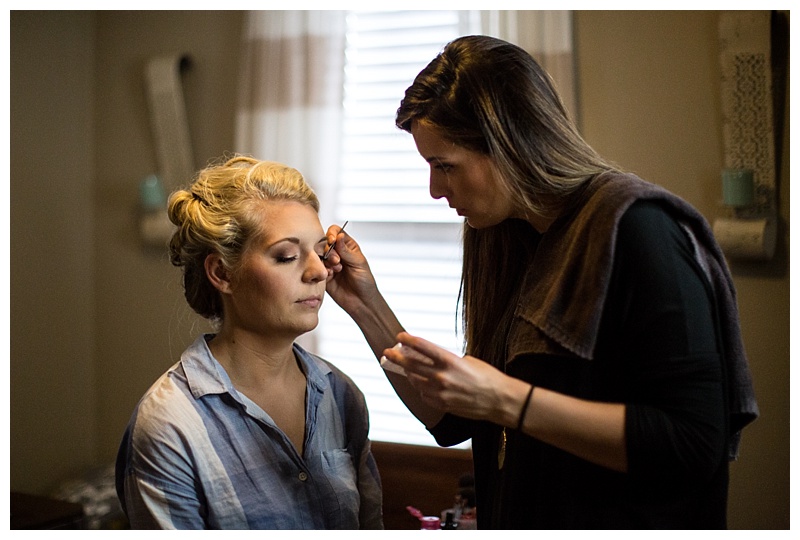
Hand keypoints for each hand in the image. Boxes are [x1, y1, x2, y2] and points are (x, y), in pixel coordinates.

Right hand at [322, 224, 380, 314]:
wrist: (361, 302)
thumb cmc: (365, 282)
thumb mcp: (359, 263)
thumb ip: (346, 250)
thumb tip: (339, 235)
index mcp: (348, 246)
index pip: (336, 232)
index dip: (332, 234)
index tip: (332, 241)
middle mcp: (338, 253)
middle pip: (325, 243)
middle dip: (329, 251)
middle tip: (337, 261)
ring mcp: (330, 264)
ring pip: (319, 255)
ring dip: (327, 261)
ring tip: (336, 270)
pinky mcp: (324, 275)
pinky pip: (316, 268)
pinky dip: (322, 271)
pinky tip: (331, 276)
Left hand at [382, 332, 516, 422]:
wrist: (499, 400)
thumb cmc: (487, 377)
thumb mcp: (467, 360)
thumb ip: (447, 359)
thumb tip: (430, 357)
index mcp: (450, 361)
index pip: (423, 347)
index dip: (408, 340)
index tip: (400, 336)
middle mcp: (443, 377)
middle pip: (412, 365)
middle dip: (397, 357)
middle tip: (387, 352)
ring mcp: (441, 393)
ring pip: (415, 381)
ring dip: (408, 373)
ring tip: (405, 368)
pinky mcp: (442, 405)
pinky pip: (424, 395)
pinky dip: (421, 388)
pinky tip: (421, 384)